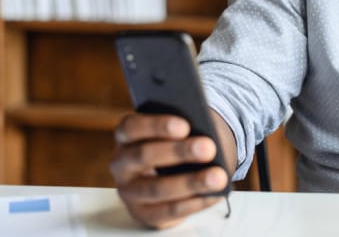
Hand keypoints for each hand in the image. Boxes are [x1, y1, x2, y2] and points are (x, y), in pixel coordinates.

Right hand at [110, 113, 228, 228]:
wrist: (177, 168)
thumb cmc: (178, 141)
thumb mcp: (179, 129)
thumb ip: (186, 128)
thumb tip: (205, 135)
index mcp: (125, 135)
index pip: (131, 127)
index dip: (157, 125)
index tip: (185, 126)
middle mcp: (121, 163)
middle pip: (143, 156)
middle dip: (178, 152)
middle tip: (209, 147)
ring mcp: (129, 191)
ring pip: (156, 189)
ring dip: (190, 183)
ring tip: (217, 177)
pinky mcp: (143, 213)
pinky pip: (168, 211)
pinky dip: (194, 203)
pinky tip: (214, 195)